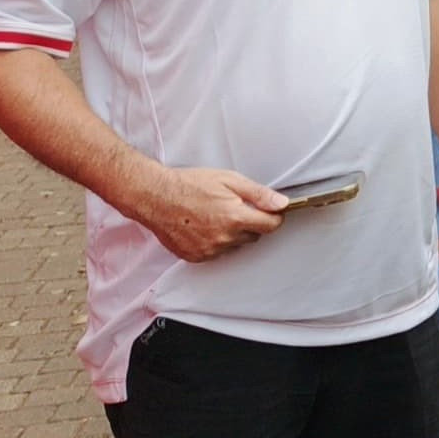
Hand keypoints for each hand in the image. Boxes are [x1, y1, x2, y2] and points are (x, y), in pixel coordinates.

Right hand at [126, 166, 284, 263]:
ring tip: (215, 215)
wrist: (156, 197)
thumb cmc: (190, 185)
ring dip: (232, 233)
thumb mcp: (229, 180)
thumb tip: (282, 203)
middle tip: (234, 207)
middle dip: (250, 222)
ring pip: (235, 244)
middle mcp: (224, 238)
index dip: (274, 216)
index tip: (271, 211)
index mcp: (235, 217)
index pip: (271, 226)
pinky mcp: (196, 257)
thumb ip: (259, 194)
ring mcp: (209, 250)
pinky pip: (217, 252)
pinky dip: (215, 241)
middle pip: (254, 236)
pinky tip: (204, 226)